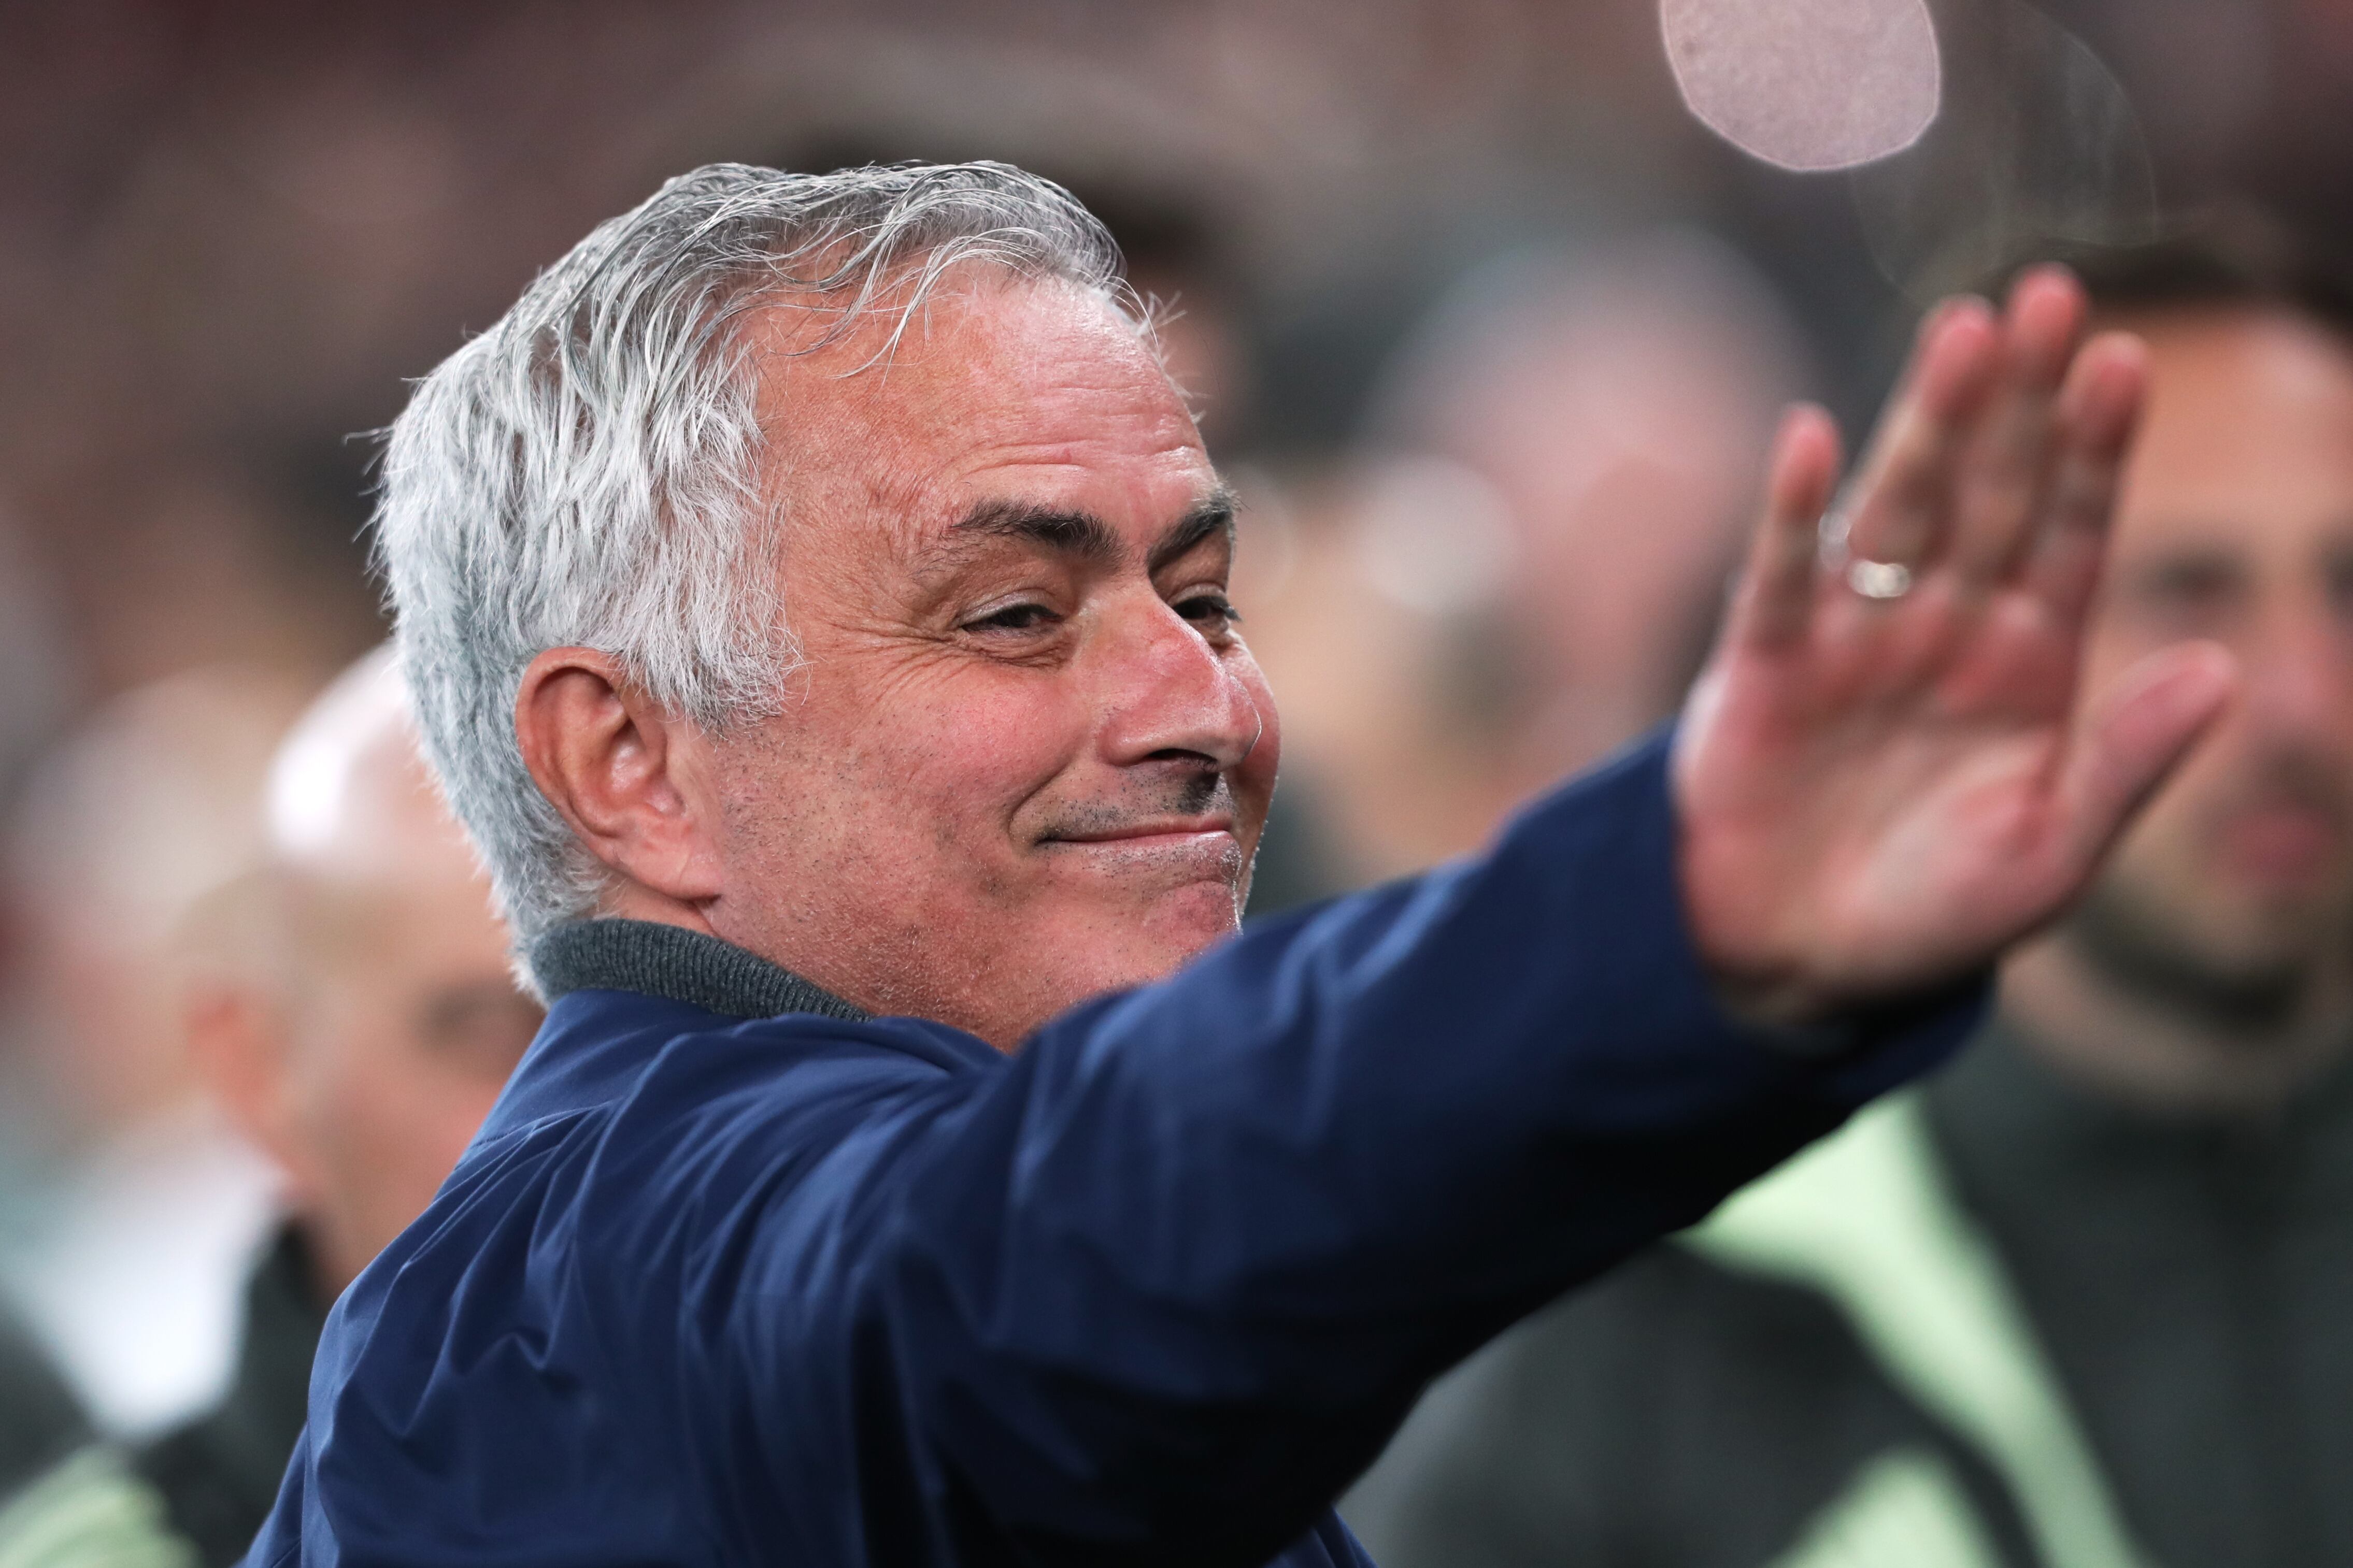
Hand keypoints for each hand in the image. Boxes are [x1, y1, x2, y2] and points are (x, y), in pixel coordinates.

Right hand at [1673, 267, 2234, 1022]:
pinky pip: (1779, 575)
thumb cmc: (1931, 917)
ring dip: (1929, 421)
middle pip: (1993, 489)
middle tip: (2052, 291)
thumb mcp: (2050, 855)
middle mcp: (1944, 624)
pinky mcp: (1763, 665)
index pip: (2074, 532)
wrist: (1792, 964)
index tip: (2126, 359)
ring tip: (1964, 330)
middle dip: (2023, 395)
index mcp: (2028, 660)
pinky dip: (1794, 510)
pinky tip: (1813, 437)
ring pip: (1900, 509)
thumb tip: (2226, 671)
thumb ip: (2126, 763)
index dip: (2097, 449)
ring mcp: (1852, 635)